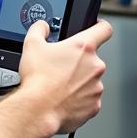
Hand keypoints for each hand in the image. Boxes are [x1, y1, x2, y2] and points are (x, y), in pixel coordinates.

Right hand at [16, 18, 112, 133]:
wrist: (38, 111)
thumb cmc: (37, 79)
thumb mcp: (32, 44)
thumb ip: (39, 29)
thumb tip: (42, 26)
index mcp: (84, 47)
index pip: (104, 29)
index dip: (100, 26)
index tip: (96, 29)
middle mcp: (95, 66)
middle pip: (93, 59)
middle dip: (79, 62)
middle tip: (62, 68)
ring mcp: (96, 87)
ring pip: (91, 80)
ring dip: (80, 81)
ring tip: (61, 86)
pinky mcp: (94, 105)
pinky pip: (89, 99)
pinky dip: (79, 99)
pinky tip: (64, 99)